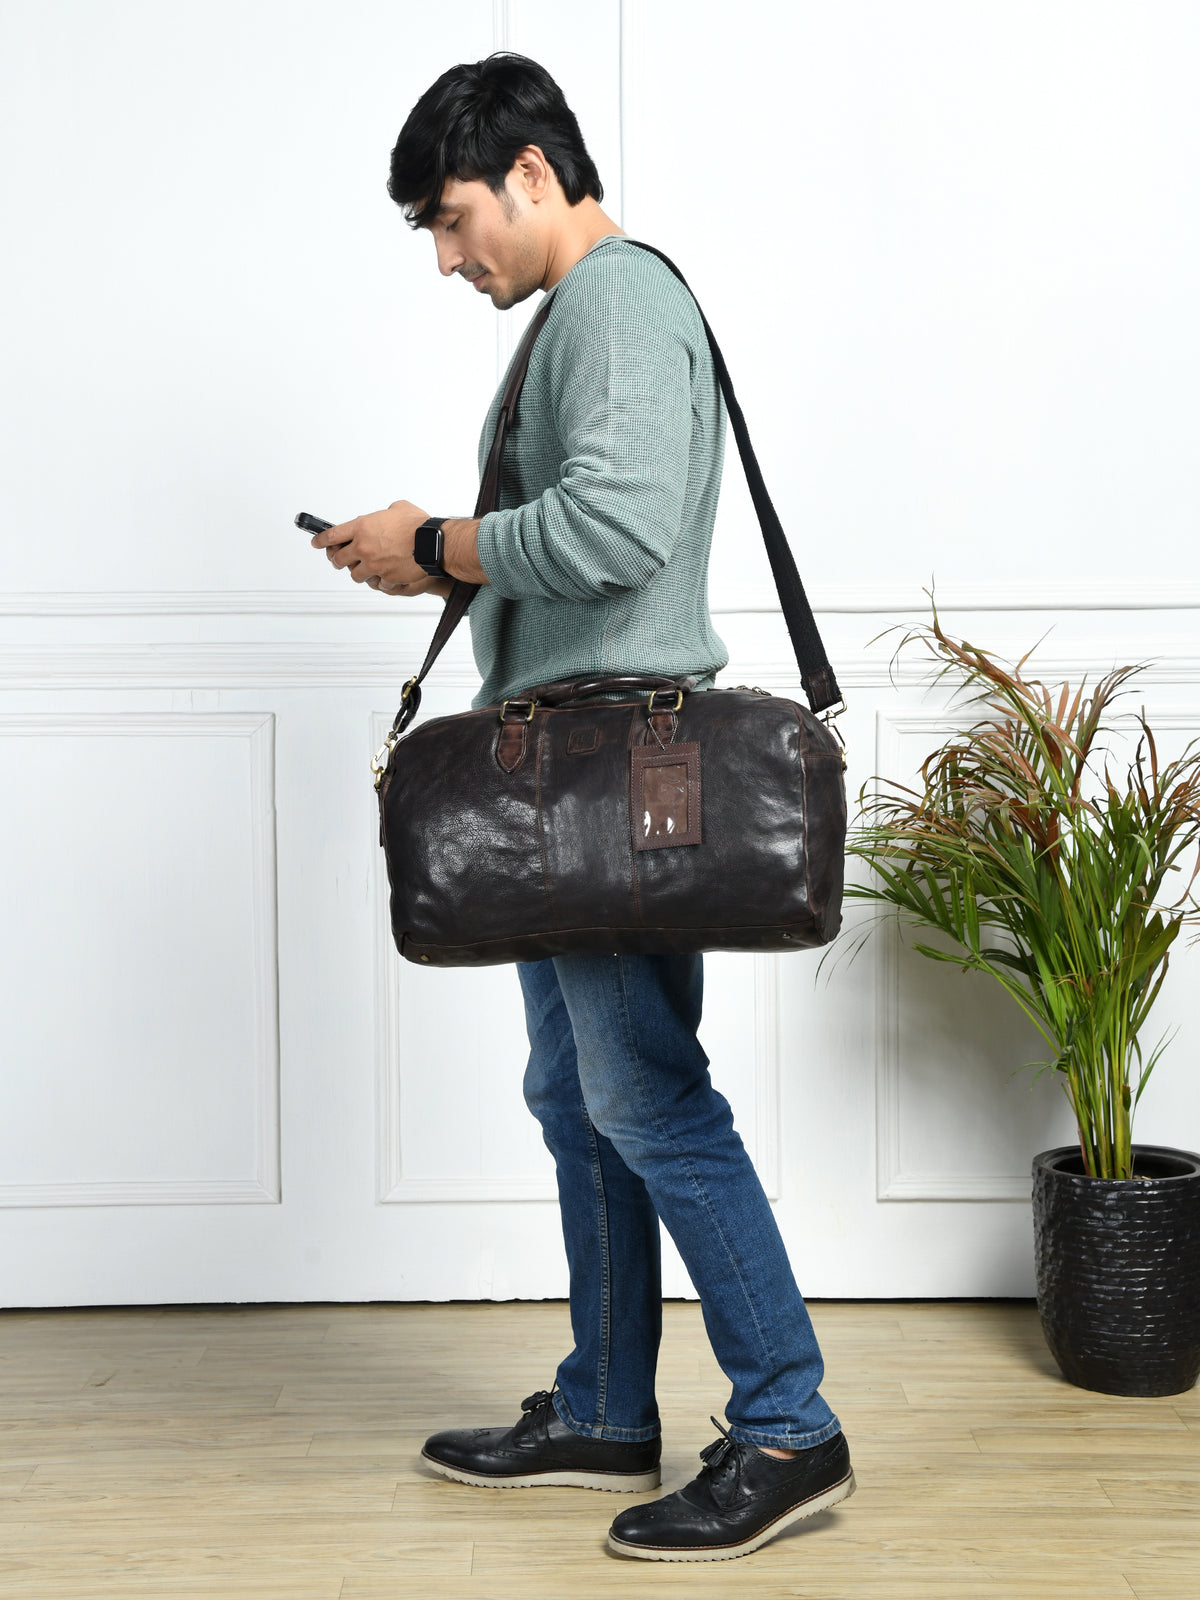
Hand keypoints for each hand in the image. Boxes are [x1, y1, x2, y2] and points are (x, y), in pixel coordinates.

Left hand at [309, 500, 451, 596]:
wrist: (433, 544)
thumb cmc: (418, 525)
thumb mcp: (398, 508)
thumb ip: (384, 514)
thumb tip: (385, 516)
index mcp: (362, 527)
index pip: (331, 535)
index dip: (320, 540)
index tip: (316, 542)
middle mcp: (364, 548)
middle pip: (338, 559)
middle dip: (337, 559)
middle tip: (339, 558)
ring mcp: (374, 565)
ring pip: (355, 575)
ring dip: (358, 571)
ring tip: (365, 568)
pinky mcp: (386, 578)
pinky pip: (376, 583)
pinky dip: (379, 580)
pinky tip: (384, 575)